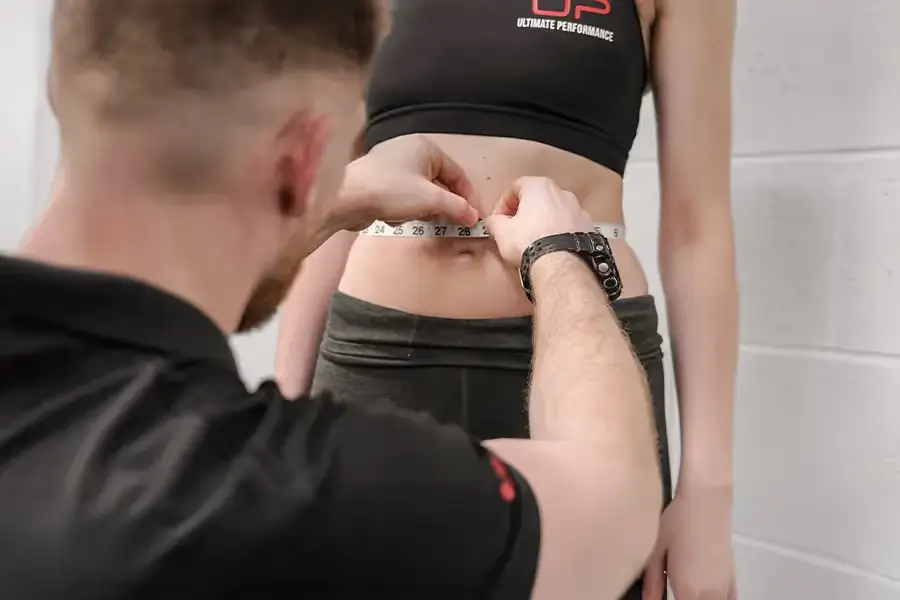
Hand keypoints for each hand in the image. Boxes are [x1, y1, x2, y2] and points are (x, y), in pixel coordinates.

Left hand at [327, 135, 478, 233]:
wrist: (346, 198)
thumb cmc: (391, 191)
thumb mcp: (430, 199)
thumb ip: (456, 207)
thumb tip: (475, 217)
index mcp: (425, 147)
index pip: (457, 173)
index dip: (468, 197)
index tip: (474, 218)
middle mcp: (409, 150)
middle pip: (439, 182)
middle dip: (444, 204)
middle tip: (452, 224)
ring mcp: (392, 165)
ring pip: (421, 190)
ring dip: (424, 208)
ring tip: (419, 219)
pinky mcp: (379, 180)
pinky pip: (404, 195)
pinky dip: (406, 208)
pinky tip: (397, 217)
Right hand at [485, 176, 593, 267]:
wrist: (561, 265)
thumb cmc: (531, 243)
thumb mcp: (501, 232)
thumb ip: (494, 222)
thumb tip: (493, 222)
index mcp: (539, 186)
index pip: (515, 187)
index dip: (503, 204)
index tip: (499, 219)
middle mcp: (562, 193)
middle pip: (538, 198)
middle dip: (525, 212)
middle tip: (515, 230)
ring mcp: (578, 210)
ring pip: (555, 212)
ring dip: (544, 222)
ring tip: (534, 242)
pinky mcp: (588, 228)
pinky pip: (569, 226)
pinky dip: (560, 233)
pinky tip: (552, 249)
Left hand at [643, 485, 736, 599]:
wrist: (705, 500)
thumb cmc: (678, 522)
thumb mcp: (655, 552)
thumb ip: (652, 584)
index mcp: (688, 591)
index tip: (663, 597)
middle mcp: (710, 594)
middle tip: (673, 589)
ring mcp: (723, 586)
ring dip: (699, 599)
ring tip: (685, 591)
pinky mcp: (732, 576)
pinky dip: (718, 599)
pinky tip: (706, 594)